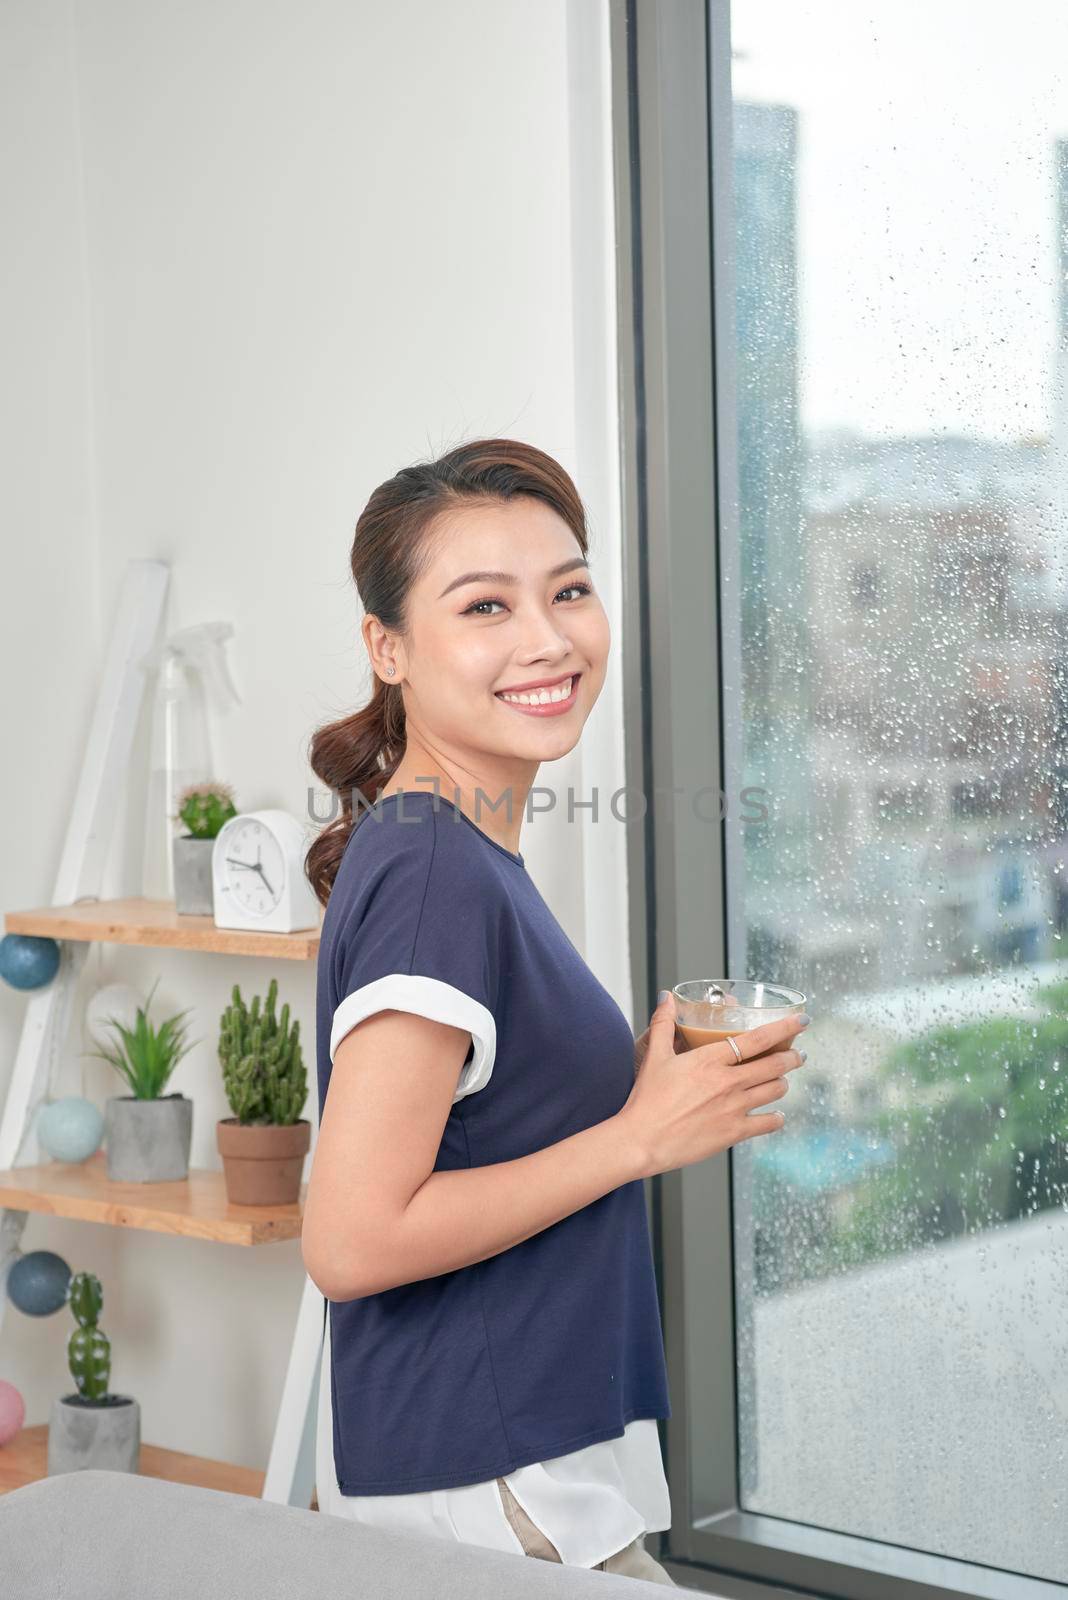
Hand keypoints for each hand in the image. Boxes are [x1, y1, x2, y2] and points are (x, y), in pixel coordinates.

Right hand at [620, 992, 809, 1178]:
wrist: (641, 1140)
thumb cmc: (646, 1099)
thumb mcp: (654, 1056)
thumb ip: (664, 1024)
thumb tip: (666, 997)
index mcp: (710, 1060)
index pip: (757, 1039)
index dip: (784, 1028)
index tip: (801, 1021)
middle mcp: (727, 1082)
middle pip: (774, 1065)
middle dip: (793, 1057)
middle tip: (798, 1054)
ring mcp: (733, 1108)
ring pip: (775, 1090)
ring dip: (783, 1083)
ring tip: (782, 1080)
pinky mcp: (733, 1133)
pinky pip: (768, 1123)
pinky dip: (776, 1117)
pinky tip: (776, 1115)